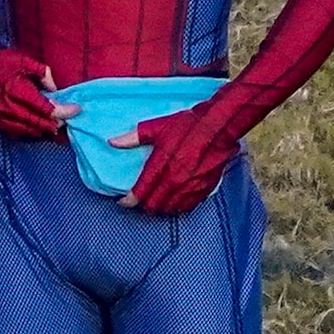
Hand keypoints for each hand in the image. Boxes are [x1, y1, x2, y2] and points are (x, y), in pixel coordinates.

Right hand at [0, 48, 66, 140]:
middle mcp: (9, 108)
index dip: (64, 111)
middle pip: (40, 124)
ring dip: (43, 129)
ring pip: (28, 131)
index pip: (47, 109)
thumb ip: (42, 72)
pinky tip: (36, 128)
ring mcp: (0, 117)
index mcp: (18, 92)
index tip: (76, 109)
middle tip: (68, 119)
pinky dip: (28, 131)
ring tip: (55, 126)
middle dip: (56, 123)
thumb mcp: (21, 60)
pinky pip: (15, 132)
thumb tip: (54, 87)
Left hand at [117, 103, 239, 216]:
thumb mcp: (157, 127)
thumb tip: (113, 142)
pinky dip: (178, 205)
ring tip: (155, 201)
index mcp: (162, 165)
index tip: (123, 201)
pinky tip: (174, 200)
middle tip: (139, 200)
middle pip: (154, 204)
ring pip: (170, 208)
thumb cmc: (188, 125)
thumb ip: (133, 137)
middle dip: (143, 204)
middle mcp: (176, 179)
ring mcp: (191, 185)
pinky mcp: (205, 187)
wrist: (220, 126)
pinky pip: (188, 205)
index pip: (140, 192)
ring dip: (160, 207)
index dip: (129, 200)